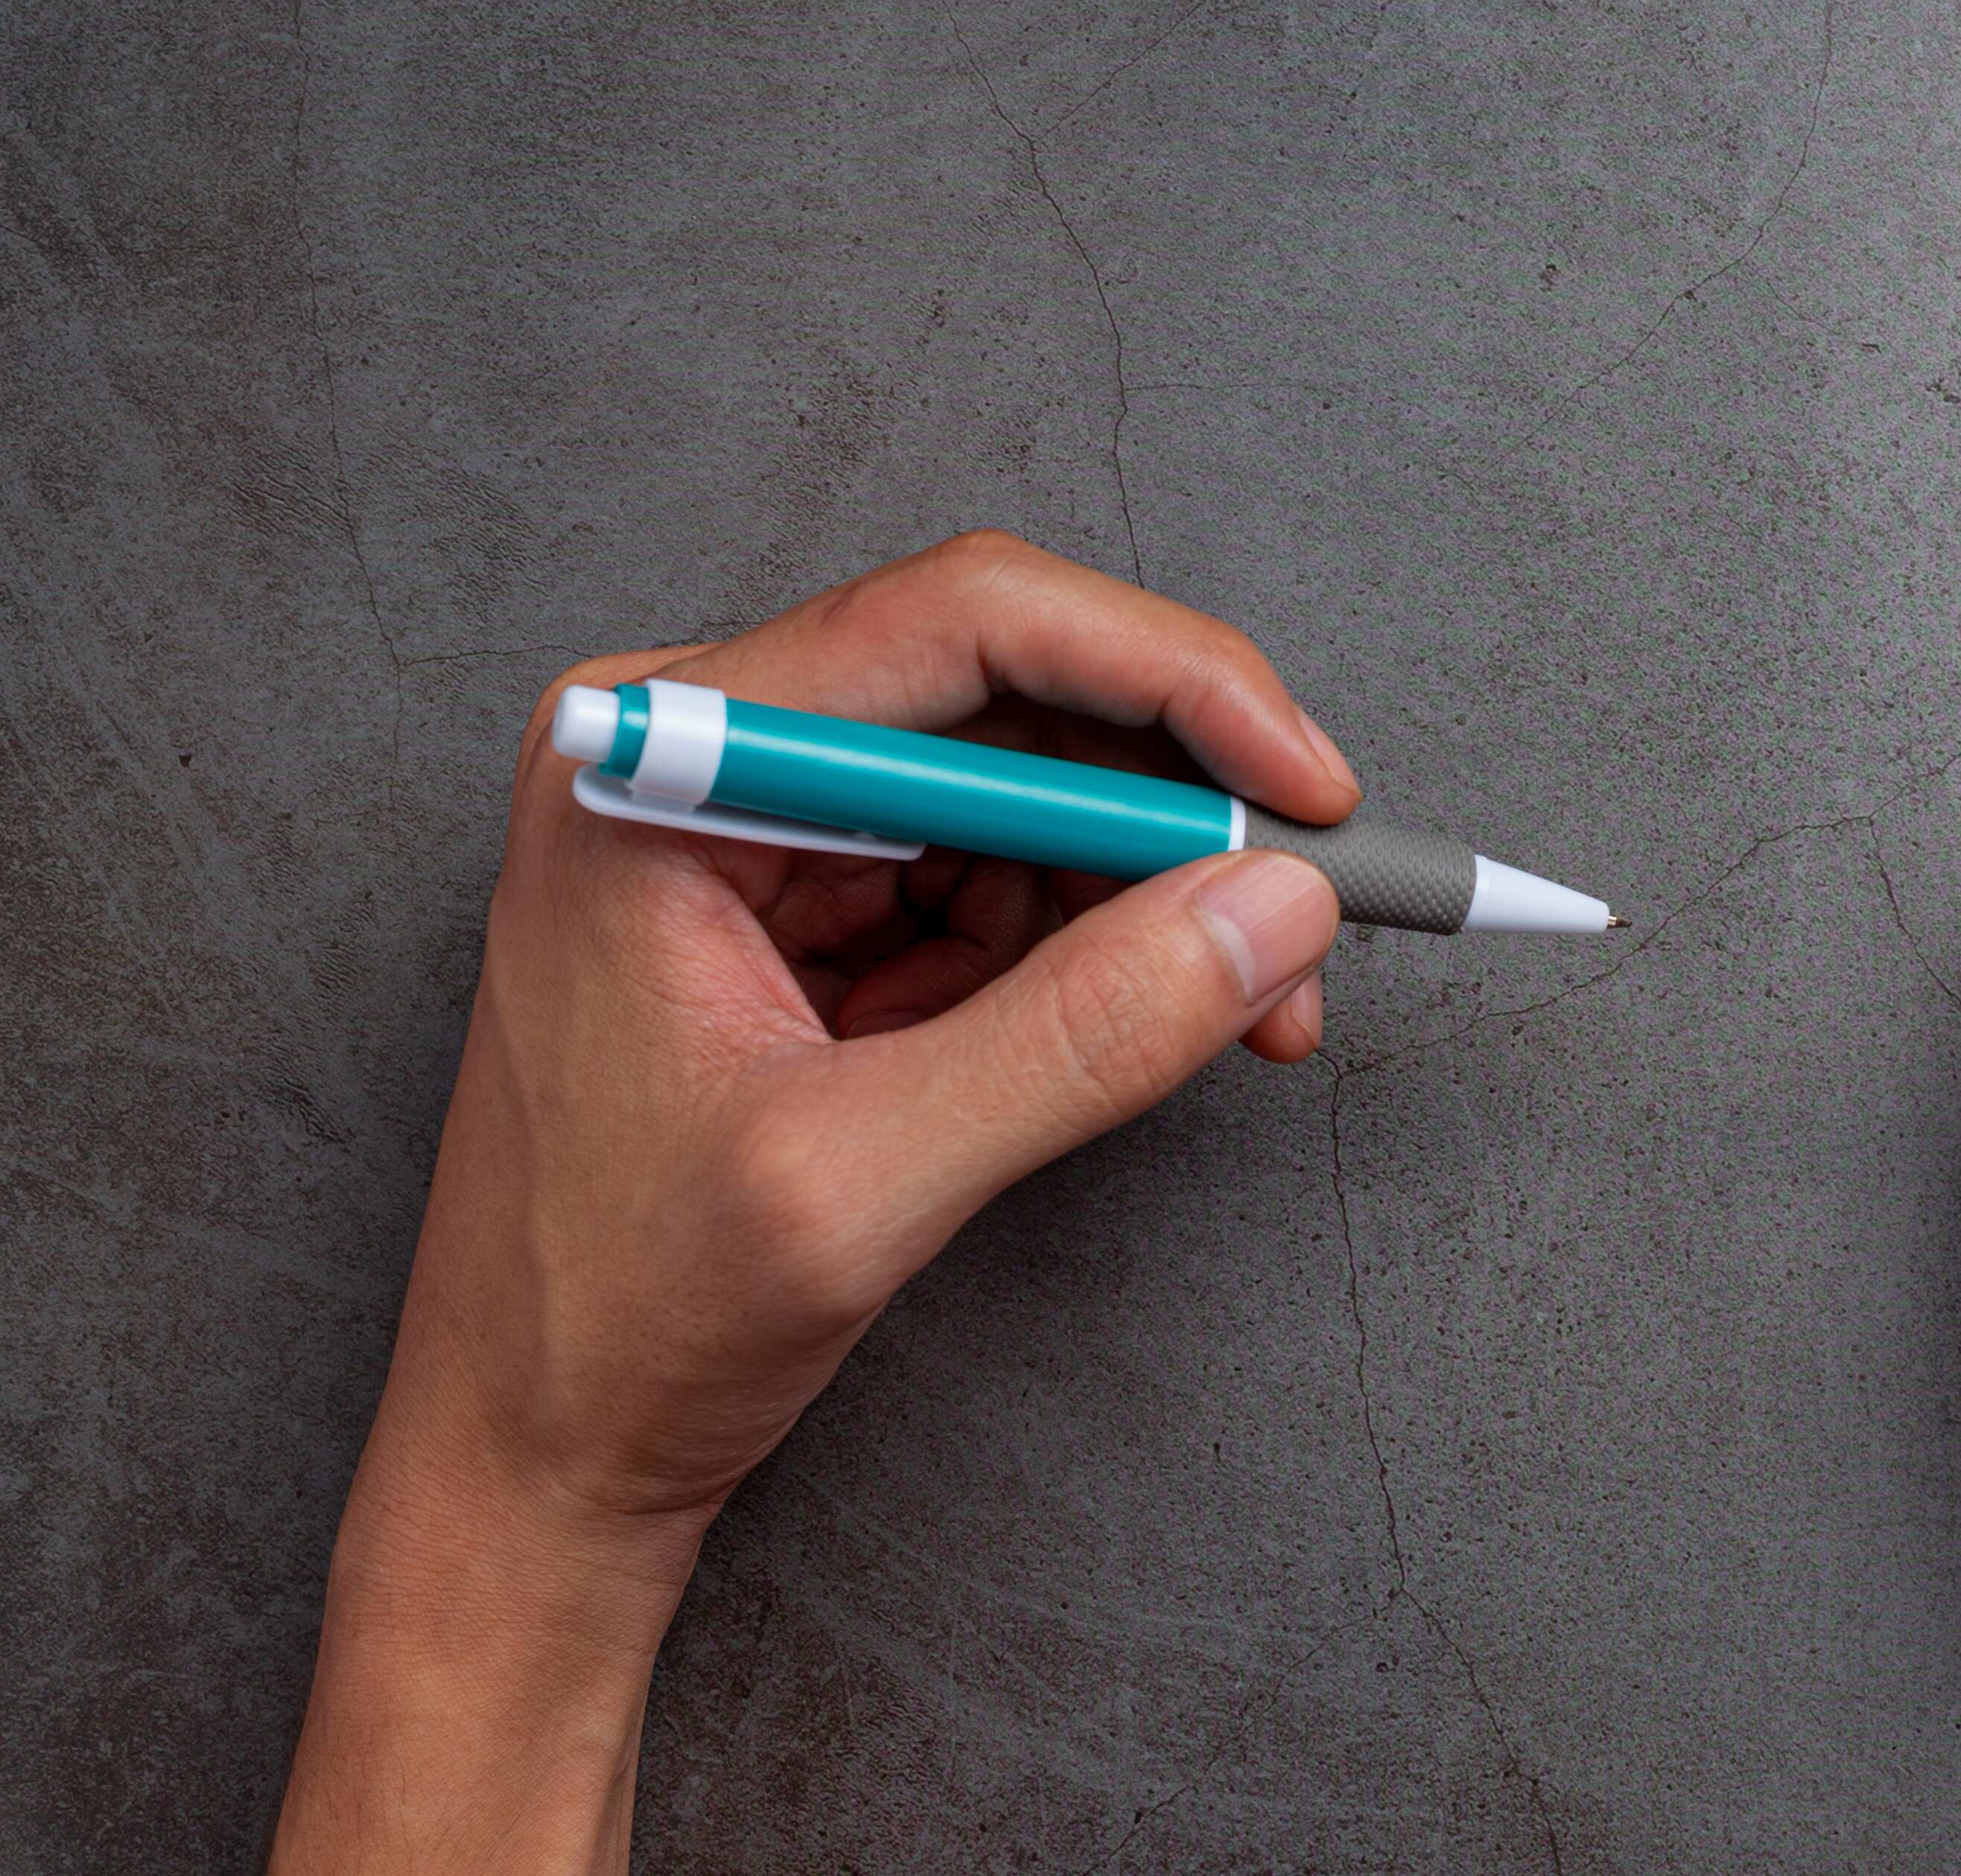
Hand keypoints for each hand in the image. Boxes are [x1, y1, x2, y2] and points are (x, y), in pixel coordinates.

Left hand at [275, 533, 1353, 1872]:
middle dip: (1182, 805)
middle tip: (1312, 912)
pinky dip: (1105, 943)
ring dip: (1160, 887)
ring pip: (1033, 787)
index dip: (1167, 683)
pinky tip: (1155, 1022)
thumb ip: (1081, 1036)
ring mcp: (760, 830)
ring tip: (1251, 1009)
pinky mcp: (811, 909)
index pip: (959, 626)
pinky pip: (1003, 875)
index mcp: (658, 770)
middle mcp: (704, 756)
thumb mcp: (861, 1181)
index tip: (1308, 790)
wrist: (529, 1454)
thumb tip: (1278, 909)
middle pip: (1013, 692)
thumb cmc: (615, 1322)